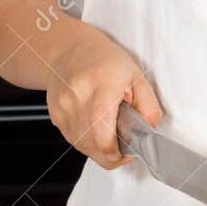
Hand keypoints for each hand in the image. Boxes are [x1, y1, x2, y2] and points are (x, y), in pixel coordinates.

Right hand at [44, 21, 162, 169]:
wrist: (69, 50)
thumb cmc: (104, 60)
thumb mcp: (136, 75)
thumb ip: (148, 104)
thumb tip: (151, 128)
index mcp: (103, 84)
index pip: (102, 129)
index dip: (114, 151)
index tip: (126, 155)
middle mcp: (79, 96)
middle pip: (90, 143)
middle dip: (109, 155)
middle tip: (123, 150)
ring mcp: (64, 106)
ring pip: (81, 145)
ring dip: (97, 150)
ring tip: (110, 135)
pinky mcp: (55, 114)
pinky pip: (72, 139)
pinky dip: (86, 141)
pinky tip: (95, 129)